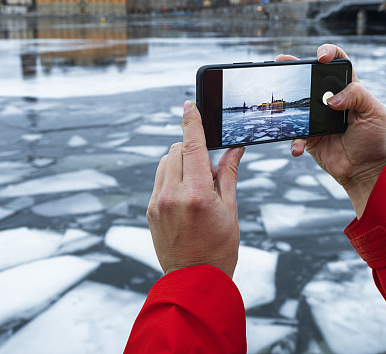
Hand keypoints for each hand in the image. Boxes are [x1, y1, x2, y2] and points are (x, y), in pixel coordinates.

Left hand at [147, 101, 244, 277]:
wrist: (195, 280)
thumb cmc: (219, 249)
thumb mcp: (230, 210)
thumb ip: (229, 174)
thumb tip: (234, 149)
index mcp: (197, 194)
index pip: (191, 146)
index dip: (191, 122)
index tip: (189, 105)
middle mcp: (173, 195)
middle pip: (176, 150)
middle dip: (192, 149)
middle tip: (208, 169)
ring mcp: (158, 203)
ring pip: (165, 163)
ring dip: (180, 162)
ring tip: (197, 185)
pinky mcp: (151, 211)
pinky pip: (160, 181)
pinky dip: (172, 178)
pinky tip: (186, 196)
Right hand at [277, 44, 385, 217]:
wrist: (365, 170)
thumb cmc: (374, 139)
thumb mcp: (374, 111)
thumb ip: (357, 96)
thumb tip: (331, 100)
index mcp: (349, 89)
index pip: (339, 63)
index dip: (329, 53)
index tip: (321, 57)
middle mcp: (331, 99)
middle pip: (311, 77)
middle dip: (296, 67)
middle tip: (282, 61)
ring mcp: (318, 117)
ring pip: (298, 102)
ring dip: (286, 99)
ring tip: (278, 99)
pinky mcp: (309, 135)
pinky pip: (296, 134)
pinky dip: (295, 141)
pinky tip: (298, 147)